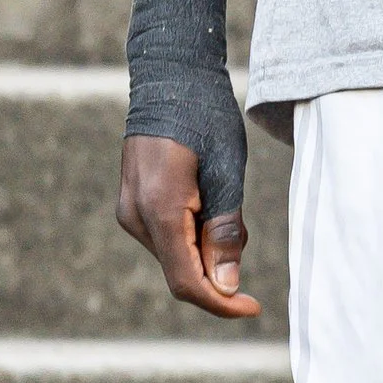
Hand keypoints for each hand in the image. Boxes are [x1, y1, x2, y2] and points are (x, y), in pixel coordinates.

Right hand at [117, 134, 260, 319]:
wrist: (172, 75)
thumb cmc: (205, 117)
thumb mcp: (227, 171)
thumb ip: (225, 230)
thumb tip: (226, 285)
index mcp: (158, 210)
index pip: (187, 281)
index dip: (221, 302)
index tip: (253, 307)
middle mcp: (135, 216)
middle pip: (180, 270)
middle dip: (217, 267)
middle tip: (242, 229)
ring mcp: (129, 209)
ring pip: (174, 254)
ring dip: (206, 247)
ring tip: (224, 199)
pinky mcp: (132, 202)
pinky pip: (165, 235)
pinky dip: (193, 232)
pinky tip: (208, 198)